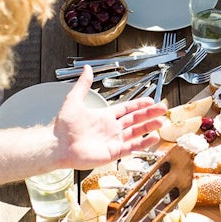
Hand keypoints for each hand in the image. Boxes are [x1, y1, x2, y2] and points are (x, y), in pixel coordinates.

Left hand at [50, 67, 164, 168]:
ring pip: (136, 133)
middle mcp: (111, 129)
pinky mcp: (113, 153)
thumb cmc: (63, 126)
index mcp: (104, 116)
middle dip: (149, 114)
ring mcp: (113, 141)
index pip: (126, 109)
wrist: (58, 145)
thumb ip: (83, 84)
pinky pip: (131, 147)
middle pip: (135, 120)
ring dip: (148, 127)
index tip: (150, 100)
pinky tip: (153, 137)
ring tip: (161, 122)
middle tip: (162, 109)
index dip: (138, 105)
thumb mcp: (74, 100)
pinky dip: (142, 143)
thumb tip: (86, 68)